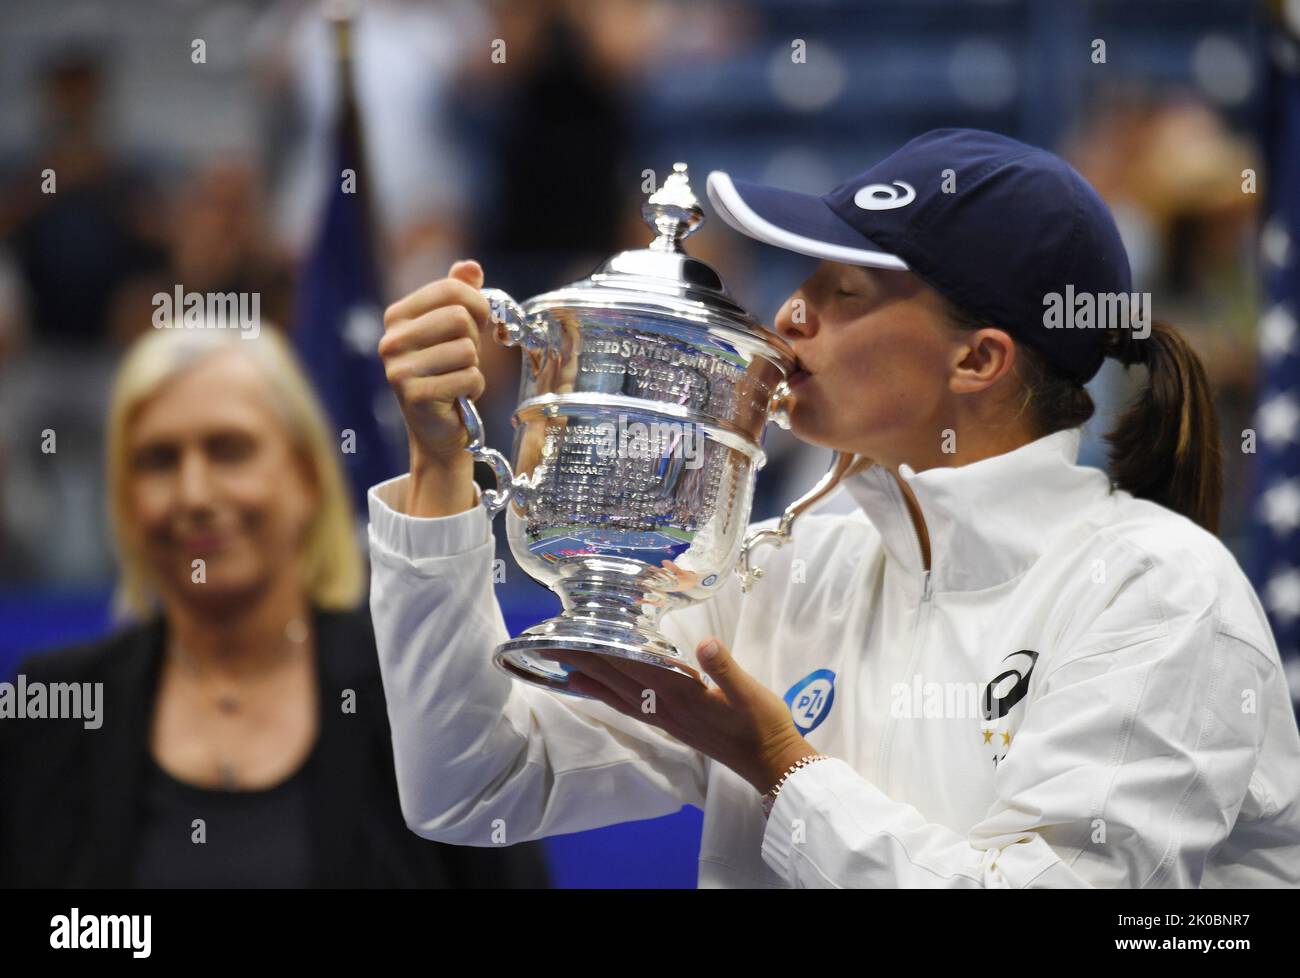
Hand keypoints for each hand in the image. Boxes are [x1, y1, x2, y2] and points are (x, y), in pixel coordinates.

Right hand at [379, 259, 490, 463]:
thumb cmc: (446, 372)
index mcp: (397, 316)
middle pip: (460, 318)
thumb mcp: (452, 328)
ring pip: (467, 351)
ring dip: (473, 368)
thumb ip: (459, 295)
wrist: (437, 428)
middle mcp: (391, 340)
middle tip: (462, 358)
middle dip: (474, 340)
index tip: (477, 322)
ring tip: (456, 378)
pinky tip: (457, 397)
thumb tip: (471, 267)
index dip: (477, 305)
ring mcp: (399, 369)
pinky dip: (473, 389)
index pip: (451, 289)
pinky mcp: (415, 396)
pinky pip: (469, 378)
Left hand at [549, 638, 818, 793]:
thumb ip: (725, 668)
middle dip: (583, 661)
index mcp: (680, 694)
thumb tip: (704, 643)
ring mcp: (666, 718)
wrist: (770, 761)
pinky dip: (610, 697)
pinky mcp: (672, 725)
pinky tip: (601, 691)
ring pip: (619, 695)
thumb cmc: (762, 723)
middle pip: (615, 680)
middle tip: (549, 644)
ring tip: (564, 666)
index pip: (630, 666)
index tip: (570, 636)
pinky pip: (631, 708)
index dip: (599, 649)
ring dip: (591, 679)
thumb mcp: (750, 692)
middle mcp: (665, 707)